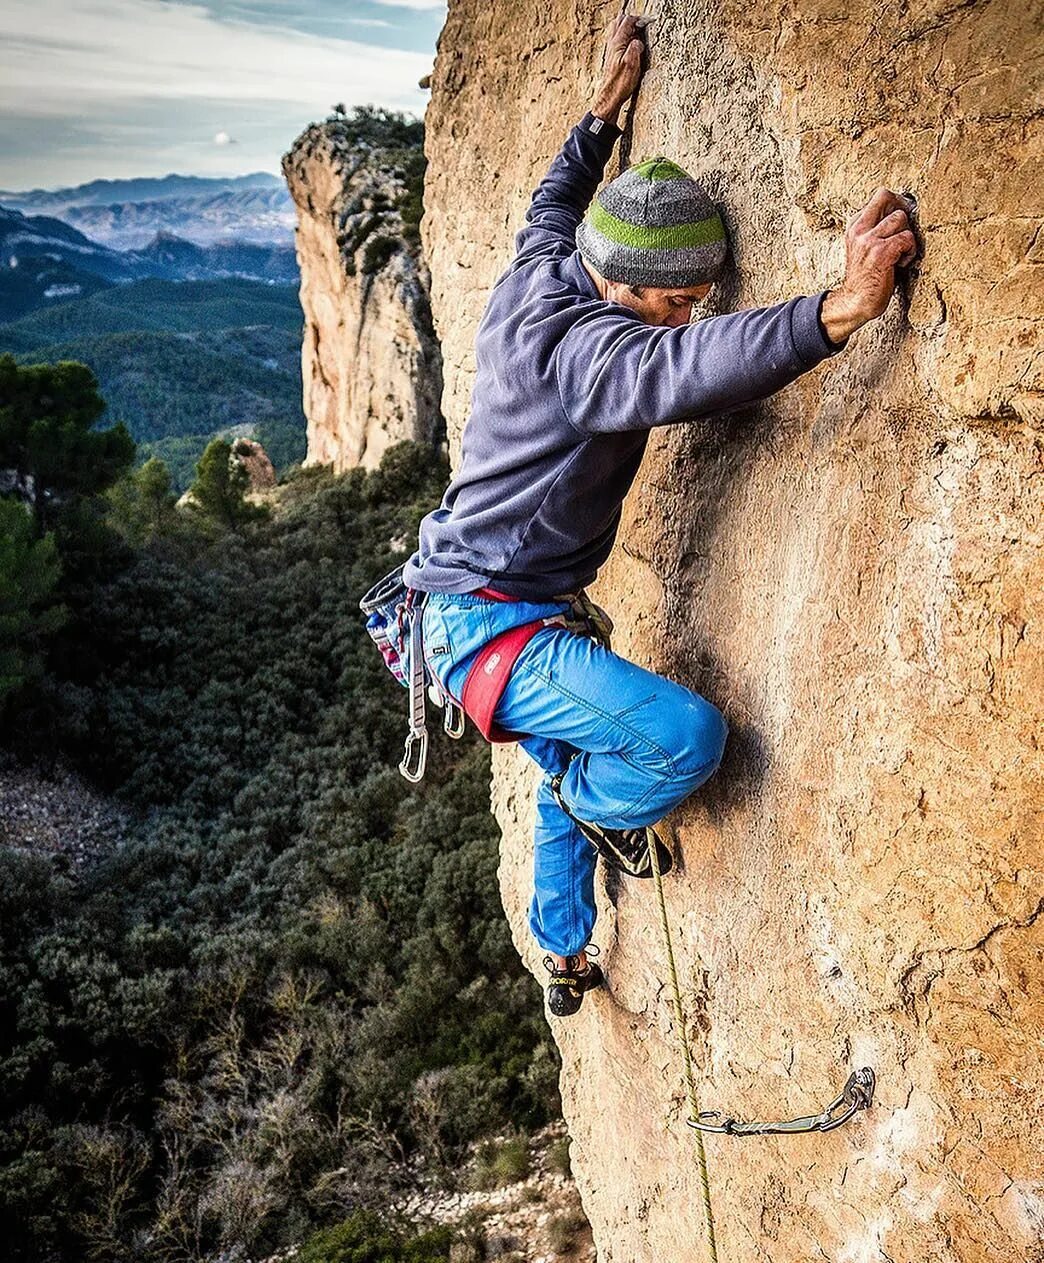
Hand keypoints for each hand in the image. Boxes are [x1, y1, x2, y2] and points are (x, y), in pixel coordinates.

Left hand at [591, 10, 647, 125]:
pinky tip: (633, 48)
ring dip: (629, 30)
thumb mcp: (632, 63)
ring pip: (618, 31)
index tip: (649, 24)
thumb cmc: (620, 84)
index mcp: (617, 43)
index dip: (640, 20)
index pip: (628, 20)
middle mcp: (612, 44)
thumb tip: (638, 40)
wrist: (610, 98)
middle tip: (643, 28)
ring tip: (639, 37)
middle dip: (632, 21)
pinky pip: (619, 41)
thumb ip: (636, 46)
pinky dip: (626, 39)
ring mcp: (611, 51)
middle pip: (620, 21)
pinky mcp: (612, 58)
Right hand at [820, 188, 918, 344]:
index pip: (880, 196)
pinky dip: (910, 251)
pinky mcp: (882, 252)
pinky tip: (900, 264)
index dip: (895, 204)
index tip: (898, 223)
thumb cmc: (865, 277)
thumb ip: (875, 228)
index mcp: (855, 226)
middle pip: (887, 197)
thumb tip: (900, 212)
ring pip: (901, 218)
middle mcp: (860, 229)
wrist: (854, 302)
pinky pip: (907, 238)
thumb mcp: (863, 246)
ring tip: (900, 252)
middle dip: (902, 211)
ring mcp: (869, 240)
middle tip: (903, 231)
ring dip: (907, 235)